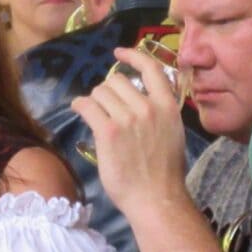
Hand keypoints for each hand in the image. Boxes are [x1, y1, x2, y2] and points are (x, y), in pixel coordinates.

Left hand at [72, 46, 186, 210]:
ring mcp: (128, 118)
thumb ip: (157, 114)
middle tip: (105, 108)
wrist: (156, 199)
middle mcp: (148, 107)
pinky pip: (87, 105)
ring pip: (100, 91)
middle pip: (116, 80)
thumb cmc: (164, 173)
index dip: (132, 55)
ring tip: (95, 114)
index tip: (118, 52)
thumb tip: (139, 102)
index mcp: (167, 107)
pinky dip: (80, 105)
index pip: (151, 68)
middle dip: (107, 91)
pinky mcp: (108, 131)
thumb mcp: (171, 134)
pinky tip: (80, 110)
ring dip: (94, 100)